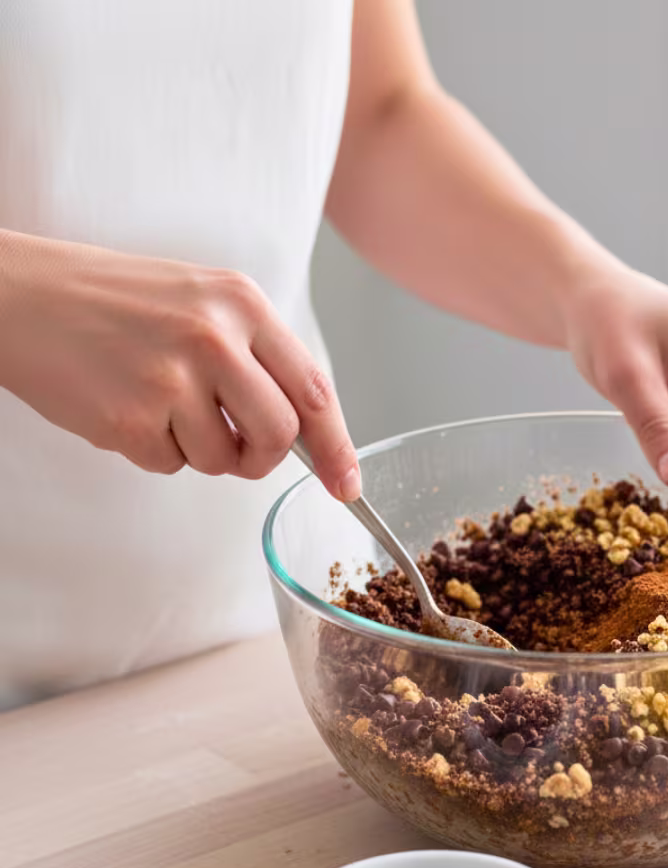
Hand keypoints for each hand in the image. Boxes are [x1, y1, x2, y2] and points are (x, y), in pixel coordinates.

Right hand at [0, 231, 361, 498]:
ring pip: (225, 459)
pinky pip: (171, 465)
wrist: (19, 295)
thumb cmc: (114, 302)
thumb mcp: (203, 301)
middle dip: (262, 457)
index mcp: (243, 304)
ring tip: (161, 406)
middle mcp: (215, 336)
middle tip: (236, 447)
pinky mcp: (132, 415)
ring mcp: (173, 377)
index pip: (315, 390)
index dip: (337, 447)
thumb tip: (306, 429)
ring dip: (200, 451)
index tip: (346, 484)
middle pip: (280, 435)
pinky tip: (127, 408)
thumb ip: (257, 356)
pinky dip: (154, 451)